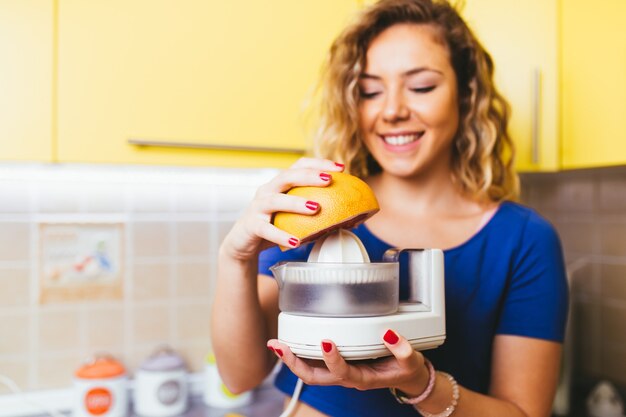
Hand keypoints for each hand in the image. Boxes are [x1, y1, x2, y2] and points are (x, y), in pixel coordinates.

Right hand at [220, 158, 343, 261]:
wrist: (243, 242)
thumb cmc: (274, 226)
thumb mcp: (295, 217)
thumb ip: (318, 216)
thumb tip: (353, 221)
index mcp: (280, 184)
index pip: (298, 166)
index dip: (319, 163)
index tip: (340, 168)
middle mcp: (267, 190)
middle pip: (286, 176)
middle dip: (308, 176)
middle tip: (329, 180)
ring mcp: (257, 207)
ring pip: (275, 200)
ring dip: (296, 203)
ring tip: (316, 208)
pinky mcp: (251, 225)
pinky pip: (266, 229)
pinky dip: (281, 235)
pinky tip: (296, 242)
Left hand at [267, 330, 429, 394]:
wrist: (406, 379)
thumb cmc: (406, 369)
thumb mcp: (411, 361)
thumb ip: (402, 349)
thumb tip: (388, 333)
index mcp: (363, 379)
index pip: (342, 372)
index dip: (332, 359)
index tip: (326, 341)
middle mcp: (347, 378)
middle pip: (314, 377)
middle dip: (294, 363)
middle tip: (279, 346)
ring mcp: (340, 373)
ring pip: (310, 372)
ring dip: (291, 359)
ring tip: (275, 343)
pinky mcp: (338, 365)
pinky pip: (314, 364)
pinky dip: (299, 354)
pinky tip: (288, 342)